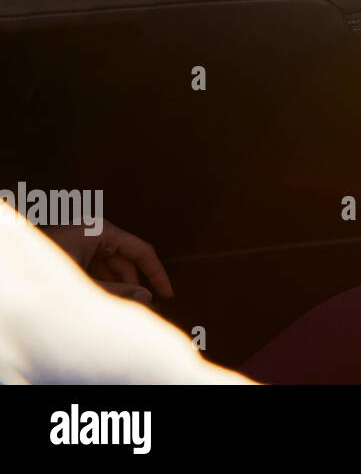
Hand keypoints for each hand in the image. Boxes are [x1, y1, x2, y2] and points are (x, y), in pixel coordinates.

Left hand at [42, 219, 173, 304]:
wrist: (10, 269)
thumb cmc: (43, 271)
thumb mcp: (86, 284)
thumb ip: (120, 291)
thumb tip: (147, 298)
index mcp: (99, 230)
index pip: (141, 250)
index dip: (157, 273)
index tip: (167, 293)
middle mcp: (92, 232)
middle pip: (126, 259)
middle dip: (134, 283)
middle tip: (143, 305)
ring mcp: (81, 242)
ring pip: (111, 265)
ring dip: (118, 285)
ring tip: (121, 306)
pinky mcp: (71, 251)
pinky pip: (96, 267)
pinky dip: (103, 283)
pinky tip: (104, 299)